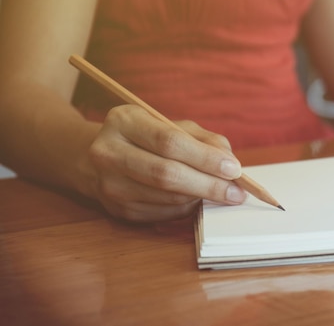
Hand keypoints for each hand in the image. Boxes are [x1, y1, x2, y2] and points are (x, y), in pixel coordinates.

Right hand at [87, 105, 246, 222]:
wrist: (96, 158)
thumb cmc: (145, 137)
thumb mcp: (170, 124)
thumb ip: (203, 139)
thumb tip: (231, 164)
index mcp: (124, 121)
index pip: (169, 141)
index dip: (205, 158)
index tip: (234, 169)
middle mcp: (109, 152)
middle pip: (166, 174)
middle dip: (208, 185)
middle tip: (236, 192)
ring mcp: (109, 184)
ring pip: (166, 197)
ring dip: (200, 197)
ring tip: (222, 194)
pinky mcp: (117, 209)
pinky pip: (162, 213)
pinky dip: (186, 208)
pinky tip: (197, 200)